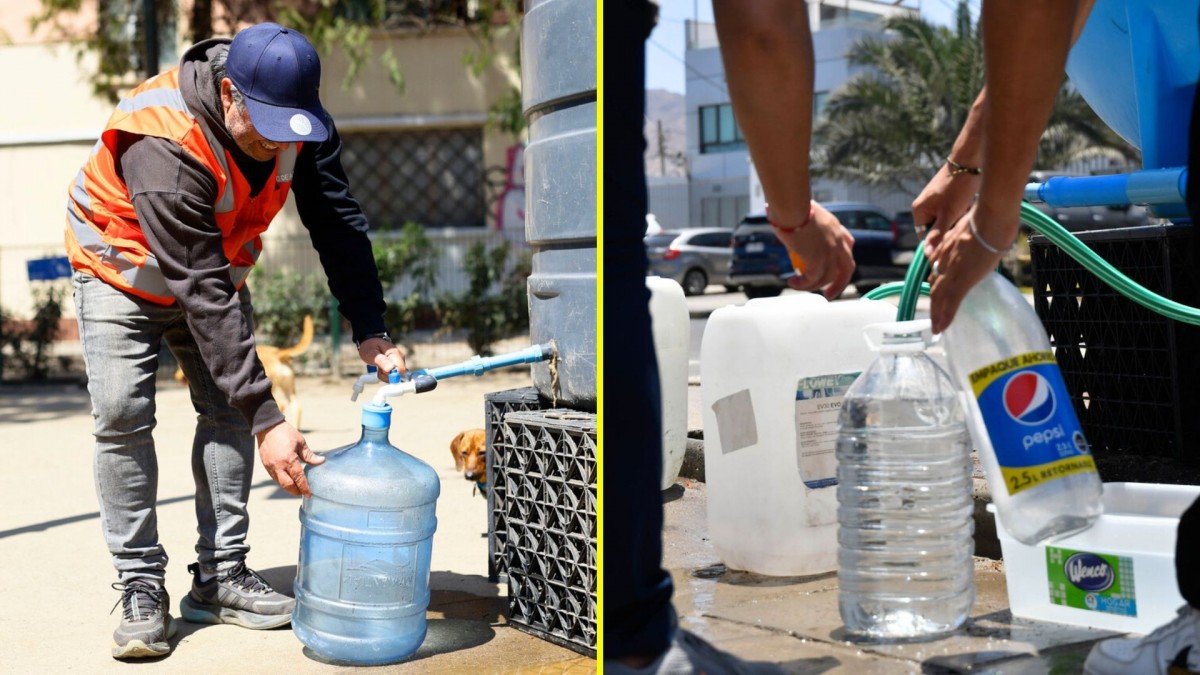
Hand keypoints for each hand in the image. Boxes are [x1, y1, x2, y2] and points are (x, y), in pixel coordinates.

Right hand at [255, 422, 324, 496]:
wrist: (267, 427)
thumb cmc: (285, 433)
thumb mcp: (300, 442)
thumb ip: (309, 455)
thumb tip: (321, 462)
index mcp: (289, 460)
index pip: (298, 478)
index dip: (304, 488)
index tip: (309, 494)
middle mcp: (278, 466)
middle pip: (288, 485)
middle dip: (296, 491)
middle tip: (303, 493)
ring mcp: (270, 467)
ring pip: (280, 483)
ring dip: (289, 487)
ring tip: (297, 488)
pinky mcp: (266, 465)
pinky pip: (274, 478)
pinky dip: (282, 481)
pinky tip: (288, 480)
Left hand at [358, 337, 406, 381]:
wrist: (370, 343)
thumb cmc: (370, 347)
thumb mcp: (372, 353)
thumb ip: (382, 361)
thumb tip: (391, 369)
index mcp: (395, 353)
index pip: (401, 369)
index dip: (392, 375)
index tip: (381, 371)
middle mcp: (400, 358)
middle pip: (399, 375)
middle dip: (387, 376)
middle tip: (378, 369)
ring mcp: (399, 362)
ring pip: (396, 377)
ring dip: (385, 376)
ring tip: (378, 368)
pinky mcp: (397, 366)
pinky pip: (393, 376)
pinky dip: (386, 375)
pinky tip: (381, 369)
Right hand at [776, 201, 854, 299]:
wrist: (792, 206)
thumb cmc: (792, 205)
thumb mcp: (805, 214)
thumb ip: (804, 225)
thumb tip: (790, 228)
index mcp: (836, 228)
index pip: (848, 245)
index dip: (841, 259)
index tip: (832, 266)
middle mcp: (838, 241)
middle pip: (847, 268)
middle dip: (839, 284)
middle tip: (829, 294)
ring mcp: (830, 252)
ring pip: (828, 277)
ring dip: (813, 286)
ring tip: (798, 285)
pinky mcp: (818, 259)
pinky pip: (812, 279)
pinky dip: (802, 284)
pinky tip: (792, 282)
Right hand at [912, 165, 981, 254]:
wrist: (968, 162)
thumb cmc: (957, 189)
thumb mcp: (948, 215)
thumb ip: (937, 235)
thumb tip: (927, 253)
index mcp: (918, 210)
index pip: (924, 235)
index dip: (938, 239)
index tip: (952, 236)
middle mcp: (923, 205)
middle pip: (936, 227)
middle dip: (950, 226)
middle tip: (961, 219)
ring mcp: (934, 199)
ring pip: (946, 219)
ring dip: (956, 218)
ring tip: (965, 209)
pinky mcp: (944, 195)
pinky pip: (951, 210)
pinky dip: (959, 210)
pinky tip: (967, 203)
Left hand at [927, 203, 1015, 333]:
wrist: (990, 218)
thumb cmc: (986, 218)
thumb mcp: (966, 226)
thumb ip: (962, 236)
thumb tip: (971, 240)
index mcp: (946, 249)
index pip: (937, 270)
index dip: (936, 283)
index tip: (935, 292)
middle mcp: (944, 262)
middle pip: (936, 286)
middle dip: (934, 303)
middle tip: (934, 317)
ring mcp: (952, 271)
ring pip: (940, 296)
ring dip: (937, 314)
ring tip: (936, 327)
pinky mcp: (962, 279)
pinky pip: (951, 302)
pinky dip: (945, 316)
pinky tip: (942, 327)